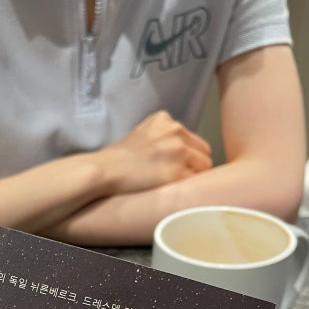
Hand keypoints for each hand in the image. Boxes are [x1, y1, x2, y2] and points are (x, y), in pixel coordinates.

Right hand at [97, 110, 211, 194]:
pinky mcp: (177, 172)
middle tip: (174, 175)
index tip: (173, 164)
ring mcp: (178, 151)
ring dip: (191, 175)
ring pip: (204, 166)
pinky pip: (194, 181)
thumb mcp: (142, 133)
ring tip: (171, 182)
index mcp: (166, 120)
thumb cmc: (118, 158)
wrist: (104, 171)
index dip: (187, 154)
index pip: (192, 138)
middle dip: (193, 163)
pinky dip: (185, 187)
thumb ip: (163, 135)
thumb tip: (181, 150)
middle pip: (204, 151)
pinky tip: (170, 188)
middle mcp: (175, 131)